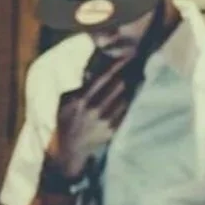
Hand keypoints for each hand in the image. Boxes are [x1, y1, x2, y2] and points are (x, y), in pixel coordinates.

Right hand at [48, 56, 136, 177]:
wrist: (71, 148)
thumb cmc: (66, 120)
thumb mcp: (64, 102)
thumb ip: (77, 87)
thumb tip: (91, 74)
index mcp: (81, 99)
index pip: (102, 77)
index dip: (117, 66)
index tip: (127, 56)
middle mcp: (95, 108)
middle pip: (118, 85)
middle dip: (129, 74)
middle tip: (138, 64)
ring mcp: (105, 120)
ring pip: (126, 97)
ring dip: (133, 87)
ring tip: (140, 77)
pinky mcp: (114, 129)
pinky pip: (127, 111)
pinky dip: (131, 101)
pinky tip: (135, 94)